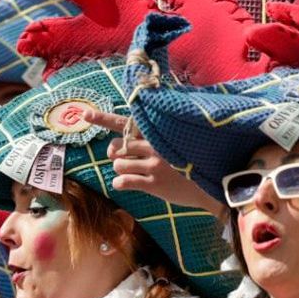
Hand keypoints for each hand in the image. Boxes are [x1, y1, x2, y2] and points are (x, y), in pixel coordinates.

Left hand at [87, 110, 223, 212]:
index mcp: (157, 133)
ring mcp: (153, 165)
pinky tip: (129, 183)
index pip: (125, 123)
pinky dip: (120, 183)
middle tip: (125, 158)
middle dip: (115, 153)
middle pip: (115, 147)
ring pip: (117, 165)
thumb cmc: (193, 157)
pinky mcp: (154, 184)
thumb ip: (155, 132)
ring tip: (133, 171)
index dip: (103, 118)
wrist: (213, 181)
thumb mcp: (177, 137)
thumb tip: (134, 129)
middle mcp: (153, 146)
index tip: (85, 114)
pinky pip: (122, 182)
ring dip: (119, 169)